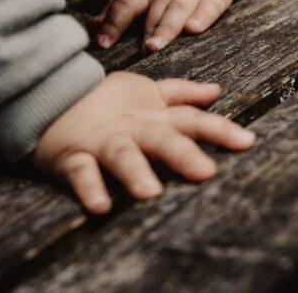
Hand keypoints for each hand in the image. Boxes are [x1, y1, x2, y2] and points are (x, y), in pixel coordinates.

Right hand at [33, 72, 255, 213]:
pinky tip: (100, 206)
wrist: (50, 96)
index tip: (247, 142)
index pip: (192, 121)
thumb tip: (216, 91)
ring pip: (122, 155)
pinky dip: (89, 188)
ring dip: (135, 171)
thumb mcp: (145, 93)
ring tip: (149, 192)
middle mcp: (133, 129)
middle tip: (205, 172)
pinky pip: (81, 173)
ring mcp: (103, 141)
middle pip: (162, 138)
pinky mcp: (74, 155)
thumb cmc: (105, 102)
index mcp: (153, 116)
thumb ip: (180, 95)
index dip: (219, 129)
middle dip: (183, 154)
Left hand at [91, 0, 233, 51]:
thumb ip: (117, 8)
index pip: (125, 3)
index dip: (113, 22)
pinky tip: (194, 28)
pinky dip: (202, 16)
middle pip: (153, 10)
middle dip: (146, 30)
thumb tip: (92, 27)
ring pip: (177, 9)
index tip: (103, 43)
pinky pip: (208, 6)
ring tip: (156, 45)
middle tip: (140, 50)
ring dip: (166, 28)